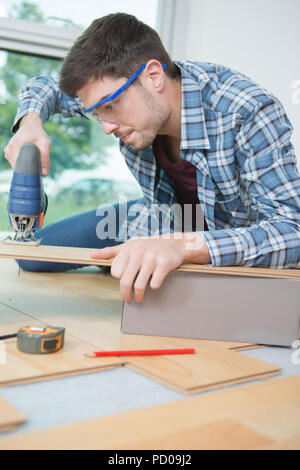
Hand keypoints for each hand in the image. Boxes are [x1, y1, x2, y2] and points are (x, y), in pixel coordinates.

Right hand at [4, 112, 50, 175]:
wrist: (30, 125)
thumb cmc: (38, 134)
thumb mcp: (45, 144)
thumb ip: (45, 158)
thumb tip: (44, 173)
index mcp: (16, 146)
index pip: (19, 167)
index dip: (28, 172)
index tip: (35, 171)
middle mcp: (9, 149)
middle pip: (17, 167)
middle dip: (27, 169)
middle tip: (36, 163)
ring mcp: (8, 150)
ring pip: (15, 165)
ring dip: (24, 165)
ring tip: (31, 157)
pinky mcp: (8, 152)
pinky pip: (14, 162)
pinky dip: (21, 162)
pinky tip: (26, 156)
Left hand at [90, 233, 210, 302]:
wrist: (172, 243)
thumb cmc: (147, 246)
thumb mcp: (128, 245)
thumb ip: (109, 252)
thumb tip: (91, 255)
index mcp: (128, 248)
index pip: (116, 272)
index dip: (119, 278)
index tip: (123, 280)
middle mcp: (139, 252)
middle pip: (125, 281)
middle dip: (125, 293)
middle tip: (127, 298)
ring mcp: (152, 258)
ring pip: (140, 285)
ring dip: (139, 295)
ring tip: (139, 298)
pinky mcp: (164, 264)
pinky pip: (155, 283)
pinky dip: (154, 287)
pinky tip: (153, 285)